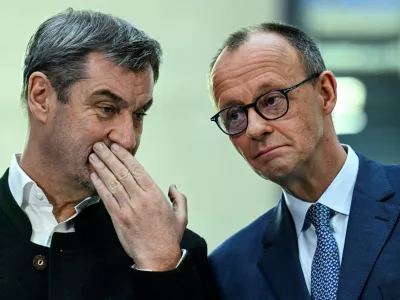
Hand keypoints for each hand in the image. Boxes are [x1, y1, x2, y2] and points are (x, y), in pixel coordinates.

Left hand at [88, 142, 187, 270]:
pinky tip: (93, 176)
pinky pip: (107, 198)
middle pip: (122, 173)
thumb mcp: (181, 216)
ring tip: (93, 156)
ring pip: (112, 183)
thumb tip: (173, 186)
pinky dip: (99, 186)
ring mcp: (127, 208)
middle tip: (99, 146)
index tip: (116, 146)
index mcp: (155, 195)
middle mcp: (140, 199)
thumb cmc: (168, 237)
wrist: (157, 257)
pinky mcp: (118, 218)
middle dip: (109, 157)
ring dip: (101, 168)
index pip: (137, 170)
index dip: (125, 156)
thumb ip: (179, 198)